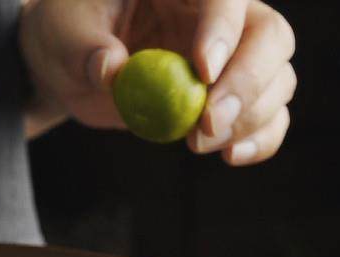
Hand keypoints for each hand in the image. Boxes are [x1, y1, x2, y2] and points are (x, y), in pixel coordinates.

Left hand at [20, 0, 295, 164]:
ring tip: (198, 144)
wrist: (69, 63)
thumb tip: (111, 69)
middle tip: (206, 124)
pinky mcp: (225, 99)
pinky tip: (231, 157)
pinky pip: (266, 116)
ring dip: (250, 118)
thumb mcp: (63, 33)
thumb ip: (85, 49)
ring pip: (276, 79)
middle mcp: (221, 17)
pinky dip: (260, 139)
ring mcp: (230, 58)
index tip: (203, 73)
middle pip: (269, 37)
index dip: (222, 31)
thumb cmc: (67, 32)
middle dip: (247, 84)